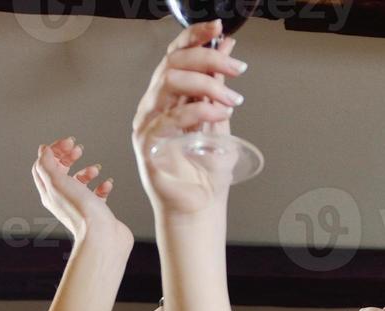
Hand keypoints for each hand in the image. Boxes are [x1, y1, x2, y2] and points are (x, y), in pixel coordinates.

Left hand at [32, 137, 128, 242]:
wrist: (102, 236)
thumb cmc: (81, 210)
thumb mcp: (58, 181)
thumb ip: (47, 164)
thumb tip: (44, 150)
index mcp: (49, 192)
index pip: (44, 165)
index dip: (53, 150)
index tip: (68, 142)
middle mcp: (62, 198)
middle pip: (60, 171)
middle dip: (68, 156)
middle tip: (79, 148)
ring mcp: (79, 205)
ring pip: (79, 181)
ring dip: (87, 170)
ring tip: (95, 168)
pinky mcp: (96, 211)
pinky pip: (97, 194)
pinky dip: (102, 185)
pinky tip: (108, 183)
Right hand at [132, 22, 245, 216]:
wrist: (200, 208)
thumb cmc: (205, 171)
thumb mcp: (220, 119)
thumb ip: (220, 86)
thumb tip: (228, 49)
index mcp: (168, 96)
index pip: (175, 54)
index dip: (194, 36)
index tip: (218, 28)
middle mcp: (154, 106)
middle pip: (172, 62)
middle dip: (208, 58)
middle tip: (237, 68)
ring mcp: (147, 124)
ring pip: (169, 82)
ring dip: (207, 84)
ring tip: (232, 97)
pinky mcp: (147, 145)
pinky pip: (171, 117)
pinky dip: (200, 110)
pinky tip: (221, 113)